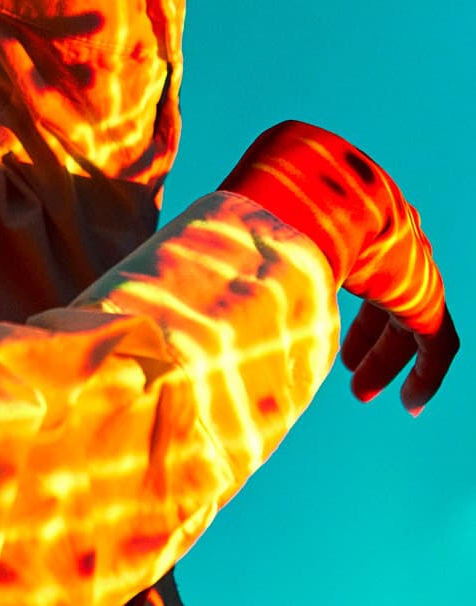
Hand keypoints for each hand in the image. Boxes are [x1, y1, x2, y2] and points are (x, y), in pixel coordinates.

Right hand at [220, 120, 457, 414]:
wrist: (314, 199)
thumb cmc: (270, 214)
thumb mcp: (250, 240)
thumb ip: (230, 258)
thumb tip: (168, 269)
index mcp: (354, 233)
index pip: (357, 280)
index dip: (347, 318)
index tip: (336, 354)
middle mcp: (389, 249)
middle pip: (385, 305)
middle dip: (368, 343)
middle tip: (350, 374)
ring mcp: (412, 270)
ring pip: (410, 327)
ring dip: (387, 362)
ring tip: (364, 393)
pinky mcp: (427, 296)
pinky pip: (438, 345)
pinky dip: (425, 377)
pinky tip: (409, 406)